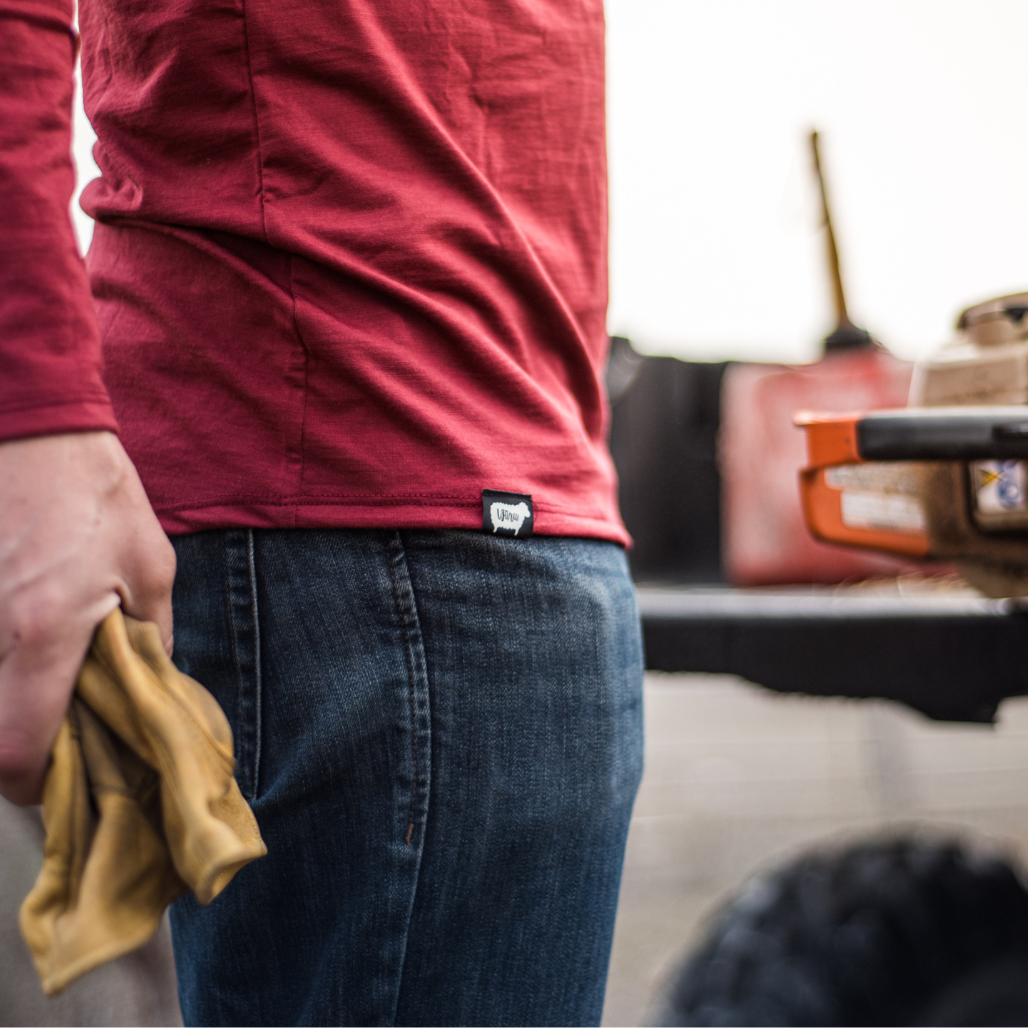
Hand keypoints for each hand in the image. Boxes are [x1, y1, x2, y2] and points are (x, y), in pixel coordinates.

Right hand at [0, 431, 174, 803]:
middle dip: (12, 752)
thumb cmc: (97, 495)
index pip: (15, 746)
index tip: (55, 780)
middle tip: (51, 741)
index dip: (32, 782)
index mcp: (44, 631)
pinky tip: (20, 657)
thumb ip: (152, 639)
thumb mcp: (151, 567)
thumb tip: (152, 688)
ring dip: (2, 709)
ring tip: (42, 693)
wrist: (33, 428)